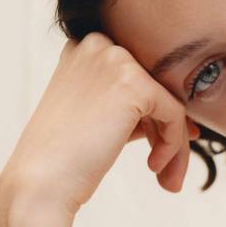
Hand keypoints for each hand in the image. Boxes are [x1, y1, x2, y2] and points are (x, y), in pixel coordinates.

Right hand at [0, 32, 200, 218]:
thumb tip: (184, 122)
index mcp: (84, 48)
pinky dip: (173, 145)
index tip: (162, 148)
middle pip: (157, 87)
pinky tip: (154, 167)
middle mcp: (99, 44)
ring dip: (175, 144)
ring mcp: (116, 60)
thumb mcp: (99, 118)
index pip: (139, 78)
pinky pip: (174, 114)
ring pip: (170, 101)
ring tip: (168, 179)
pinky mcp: (135, 83)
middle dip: (168, 131)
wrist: (41, 182)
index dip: (154, 116)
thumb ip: (134, 110)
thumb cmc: (64, 158)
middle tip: (168, 171)